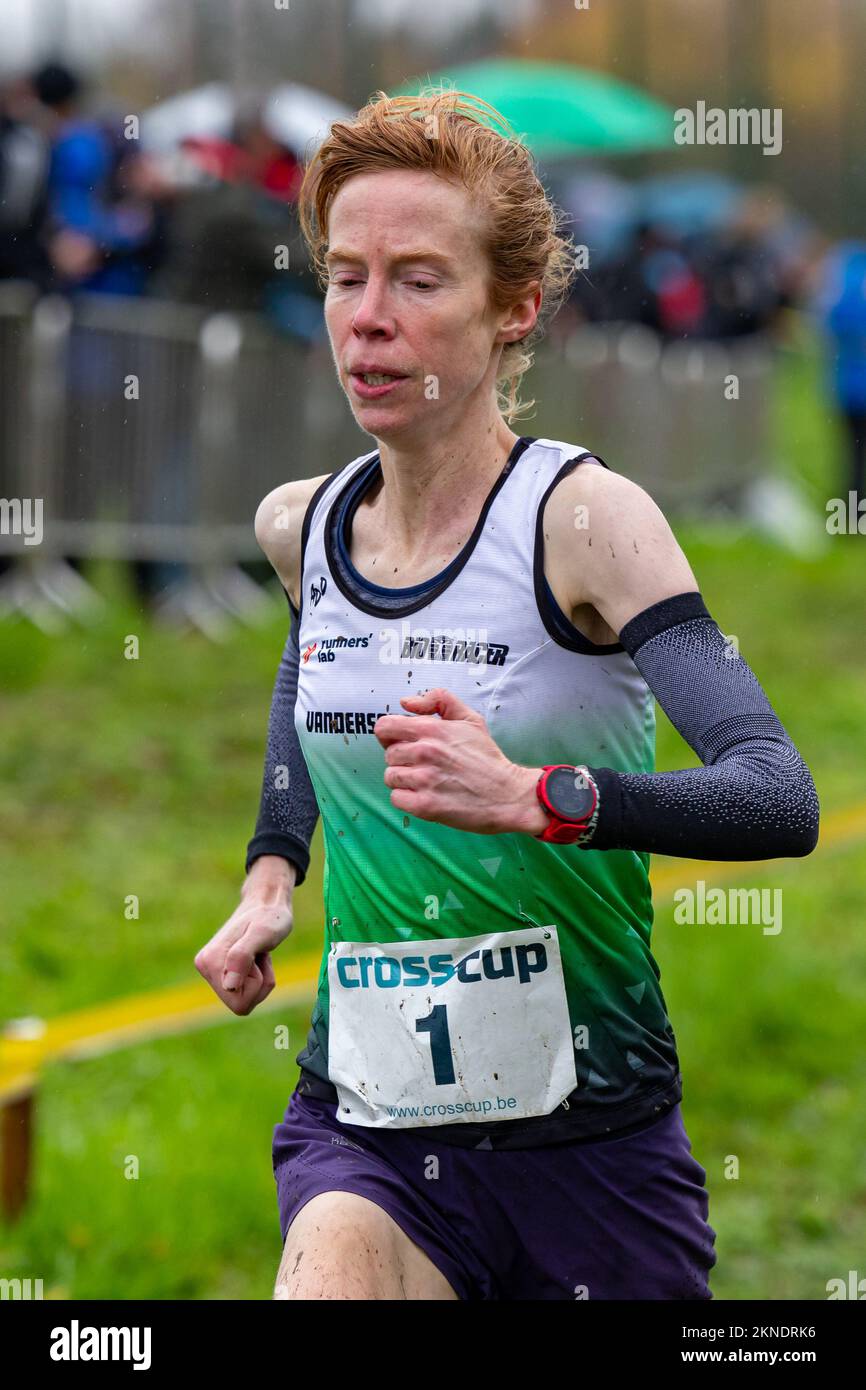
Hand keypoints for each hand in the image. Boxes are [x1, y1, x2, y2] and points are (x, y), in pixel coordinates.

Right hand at [194, 862, 294, 1014]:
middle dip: (258, 984)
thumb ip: (242, 957)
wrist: (266, 902)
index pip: (239, 1002)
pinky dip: (258, 977)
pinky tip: (256, 957)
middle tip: (260, 956)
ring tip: (258, 954)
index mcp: (209, 962)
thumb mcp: (261, 934)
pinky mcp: (221, 970)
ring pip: (243, 998)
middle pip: (240, 1004)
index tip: (257, 956)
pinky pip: (245, 991)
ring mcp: (212, 969)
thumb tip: (229, 986)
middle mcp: (205, 967)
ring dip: (260, 979)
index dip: (256, 984)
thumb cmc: (269, 916)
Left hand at [374, 687, 548, 835]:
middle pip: (388, 755)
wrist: (508, 794)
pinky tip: (426, 795)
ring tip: (428, 781)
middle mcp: (424, 752)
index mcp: (431, 729)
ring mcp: (423, 780)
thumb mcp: (470, 719)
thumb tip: (405, 702)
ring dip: (405, 780)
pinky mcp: (425, 806)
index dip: (390, 735)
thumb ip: (438, 700)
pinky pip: (396, 798)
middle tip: (426, 765)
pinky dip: (407, 799)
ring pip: (391, 777)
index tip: (404, 742)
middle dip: (403, 759)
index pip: (384, 727)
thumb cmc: (487, 757)